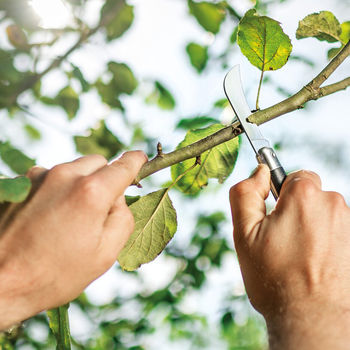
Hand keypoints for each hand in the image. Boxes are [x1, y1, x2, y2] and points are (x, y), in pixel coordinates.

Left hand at [0, 151, 146, 329]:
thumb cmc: (54, 274)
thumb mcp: (105, 254)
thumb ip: (123, 218)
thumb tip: (119, 199)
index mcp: (91, 193)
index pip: (123, 166)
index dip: (135, 162)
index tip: (141, 159)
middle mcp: (64, 176)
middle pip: (98, 162)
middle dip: (105, 179)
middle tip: (100, 208)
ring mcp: (38, 177)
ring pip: (73, 169)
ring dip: (80, 184)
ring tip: (69, 218)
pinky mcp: (20, 183)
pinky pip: (51, 177)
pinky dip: (58, 189)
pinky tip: (48, 217)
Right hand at [229, 165, 349, 349]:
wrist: (311, 318)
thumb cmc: (274, 276)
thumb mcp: (243, 232)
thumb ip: (245, 193)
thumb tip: (259, 173)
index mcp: (304, 196)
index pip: (295, 176)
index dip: (280, 195)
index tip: (274, 216)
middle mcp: (333, 204)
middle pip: (310, 196)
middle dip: (296, 211)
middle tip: (282, 239)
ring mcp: (348, 225)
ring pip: (323, 215)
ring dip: (311, 227)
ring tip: (299, 255)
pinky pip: (335, 231)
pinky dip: (325, 241)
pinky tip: (314, 262)